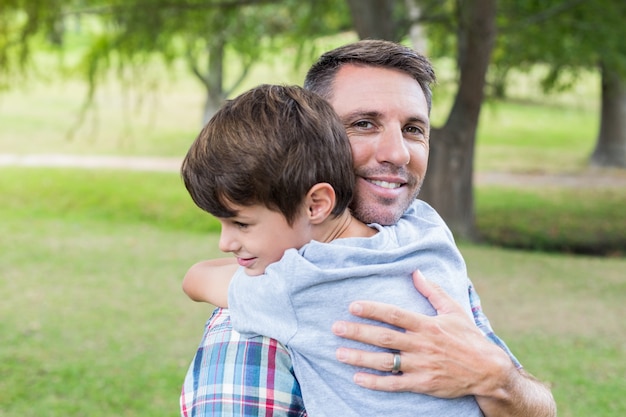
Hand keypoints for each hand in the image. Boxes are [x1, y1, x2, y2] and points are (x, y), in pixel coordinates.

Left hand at [331, 270, 512, 397]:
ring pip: (385, 361)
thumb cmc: (469, 338)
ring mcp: (421, 366)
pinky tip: (357, 378)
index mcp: (427, 325)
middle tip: (336, 328)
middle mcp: (422, 345)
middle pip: (384, 337)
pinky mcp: (423, 384)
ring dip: (360, 358)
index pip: (395, 315)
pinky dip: (375, 382)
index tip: (353, 306)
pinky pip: (394, 384)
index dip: (373, 310)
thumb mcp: (454, 310)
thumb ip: (433, 291)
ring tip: (339, 353)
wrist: (489, 371)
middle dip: (358, 332)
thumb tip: (416, 272)